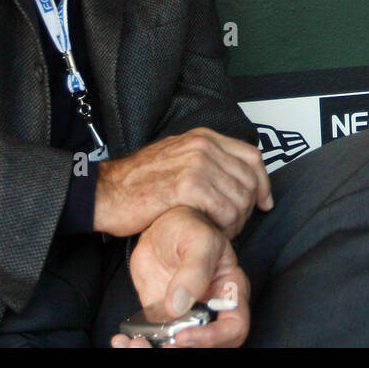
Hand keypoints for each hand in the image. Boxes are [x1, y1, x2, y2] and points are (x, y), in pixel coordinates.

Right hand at [94, 127, 272, 238]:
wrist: (104, 192)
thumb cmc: (138, 181)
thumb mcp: (177, 158)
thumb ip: (206, 161)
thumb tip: (234, 176)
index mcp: (203, 137)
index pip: (252, 157)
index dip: (263, 183)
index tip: (263, 202)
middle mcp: (203, 146)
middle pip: (250, 180)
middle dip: (247, 207)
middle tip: (232, 224)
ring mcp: (196, 164)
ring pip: (240, 198)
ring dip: (235, 221)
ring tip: (219, 229)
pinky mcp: (187, 186)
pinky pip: (224, 210)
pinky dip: (223, 226)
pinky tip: (209, 230)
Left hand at [111, 206, 250, 347]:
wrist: (161, 225)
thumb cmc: (189, 226)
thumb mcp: (198, 239)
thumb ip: (194, 270)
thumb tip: (178, 307)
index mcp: (230, 291)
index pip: (234, 327)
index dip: (212, 339)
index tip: (183, 336)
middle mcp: (211, 310)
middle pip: (207, 346)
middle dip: (181, 351)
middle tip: (155, 345)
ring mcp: (187, 316)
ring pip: (179, 347)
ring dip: (154, 351)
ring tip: (133, 345)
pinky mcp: (163, 318)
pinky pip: (156, 342)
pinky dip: (139, 346)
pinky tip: (122, 341)